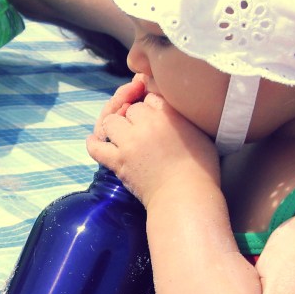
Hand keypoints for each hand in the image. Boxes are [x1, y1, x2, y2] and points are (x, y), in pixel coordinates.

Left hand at [88, 83, 219, 206]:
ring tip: (125, 136)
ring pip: (111, 121)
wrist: (185, 196)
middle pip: (131, 109)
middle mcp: (147, 123)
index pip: (150, 97)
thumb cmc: (199, 168)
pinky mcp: (118, 160)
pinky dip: (94, 143)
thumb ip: (180, 117)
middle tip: (144, 133)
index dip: (151, 108)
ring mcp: (129, 142)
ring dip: (116, 126)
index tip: (156, 120)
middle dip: (135, 117)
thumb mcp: (198, 132)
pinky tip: (96, 140)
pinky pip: (96, 147)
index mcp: (169, 113)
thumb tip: (164, 113)